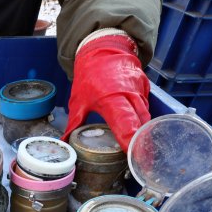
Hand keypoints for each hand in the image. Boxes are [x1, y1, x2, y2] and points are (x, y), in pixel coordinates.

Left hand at [61, 32, 149, 151]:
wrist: (104, 48)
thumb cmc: (90, 74)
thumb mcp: (78, 100)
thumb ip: (74, 123)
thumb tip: (64, 141)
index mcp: (111, 98)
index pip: (125, 123)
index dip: (129, 140)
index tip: (132, 155)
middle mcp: (129, 95)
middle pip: (141, 124)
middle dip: (142, 144)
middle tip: (142, 162)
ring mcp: (140, 91)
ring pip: (146, 118)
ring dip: (145, 134)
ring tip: (143, 154)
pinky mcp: (145, 89)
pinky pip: (147, 109)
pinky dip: (145, 122)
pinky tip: (142, 135)